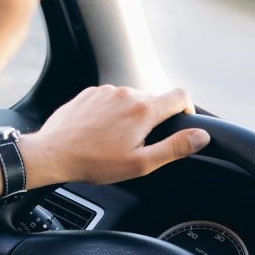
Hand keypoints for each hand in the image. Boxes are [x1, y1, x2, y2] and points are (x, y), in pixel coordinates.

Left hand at [19, 85, 210, 187]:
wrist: (52, 153)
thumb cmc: (94, 162)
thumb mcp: (140, 163)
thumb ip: (174, 148)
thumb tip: (201, 136)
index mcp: (143, 110)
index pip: (180, 96)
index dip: (187, 110)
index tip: (181, 124)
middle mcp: (127, 93)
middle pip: (154, 100)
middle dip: (153, 120)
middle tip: (139, 145)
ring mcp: (106, 90)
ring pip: (131, 100)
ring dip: (131, 117)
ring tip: (115, 141)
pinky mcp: (90, 93)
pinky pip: (110, 99)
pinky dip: (112, 113)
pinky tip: (100, 133)